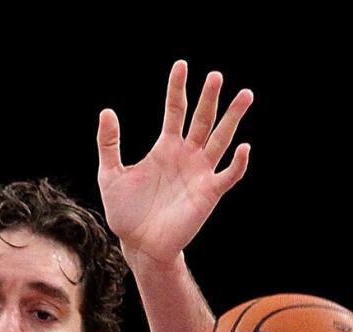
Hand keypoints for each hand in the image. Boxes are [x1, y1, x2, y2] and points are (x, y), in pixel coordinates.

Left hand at [98, 61, 252, 266]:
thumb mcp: (110, 175)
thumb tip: (107, 111)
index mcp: (166, 146)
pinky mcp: (208, 194)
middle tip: (216, 76)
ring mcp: (200, 173)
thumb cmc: (125, 213)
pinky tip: (244, 148)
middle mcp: (187, 155)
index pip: (176, 109)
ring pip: (221, 139)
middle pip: (203, 119)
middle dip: (210, 97)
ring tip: (245, 94)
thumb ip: (108, 144)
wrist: (139, 245)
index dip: (178, 87)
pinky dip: (238, 163)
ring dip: (233, 118)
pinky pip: (229, 175)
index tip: (181, 65)